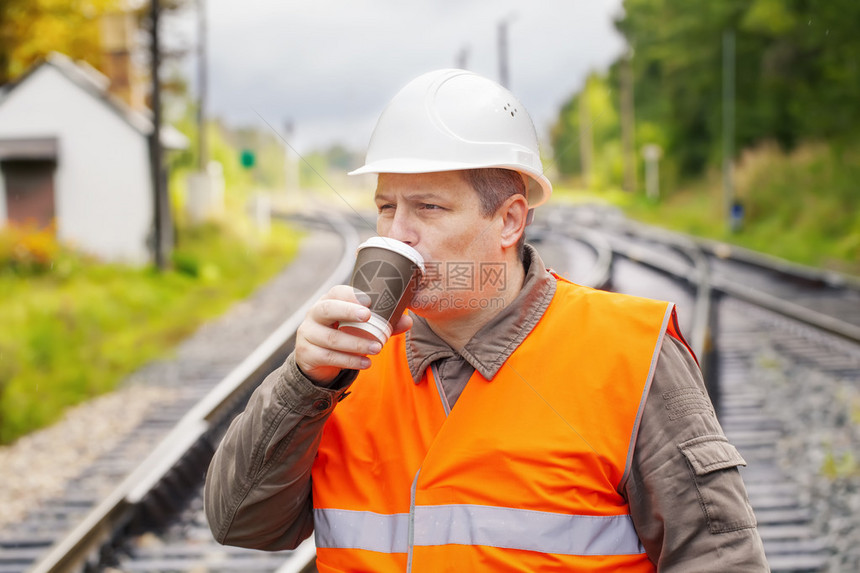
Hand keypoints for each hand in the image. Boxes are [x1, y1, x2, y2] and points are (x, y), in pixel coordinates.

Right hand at [294, 285, 412, 384]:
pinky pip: (328, 357)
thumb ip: (383, 323)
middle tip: (368, 316)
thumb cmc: (343, 334)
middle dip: (347, 312)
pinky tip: (366, 363)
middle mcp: (314, 314)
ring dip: (356, 344)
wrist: (317, 359)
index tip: (369, 301)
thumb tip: (407, 321)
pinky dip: (350, 360)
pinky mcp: (307, 353)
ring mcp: (307, 334)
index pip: (337, 292)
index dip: (351, 295)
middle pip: (326, 309)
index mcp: (328, 301)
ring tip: (377, 348)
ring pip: (331, 338)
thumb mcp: (360, 327)